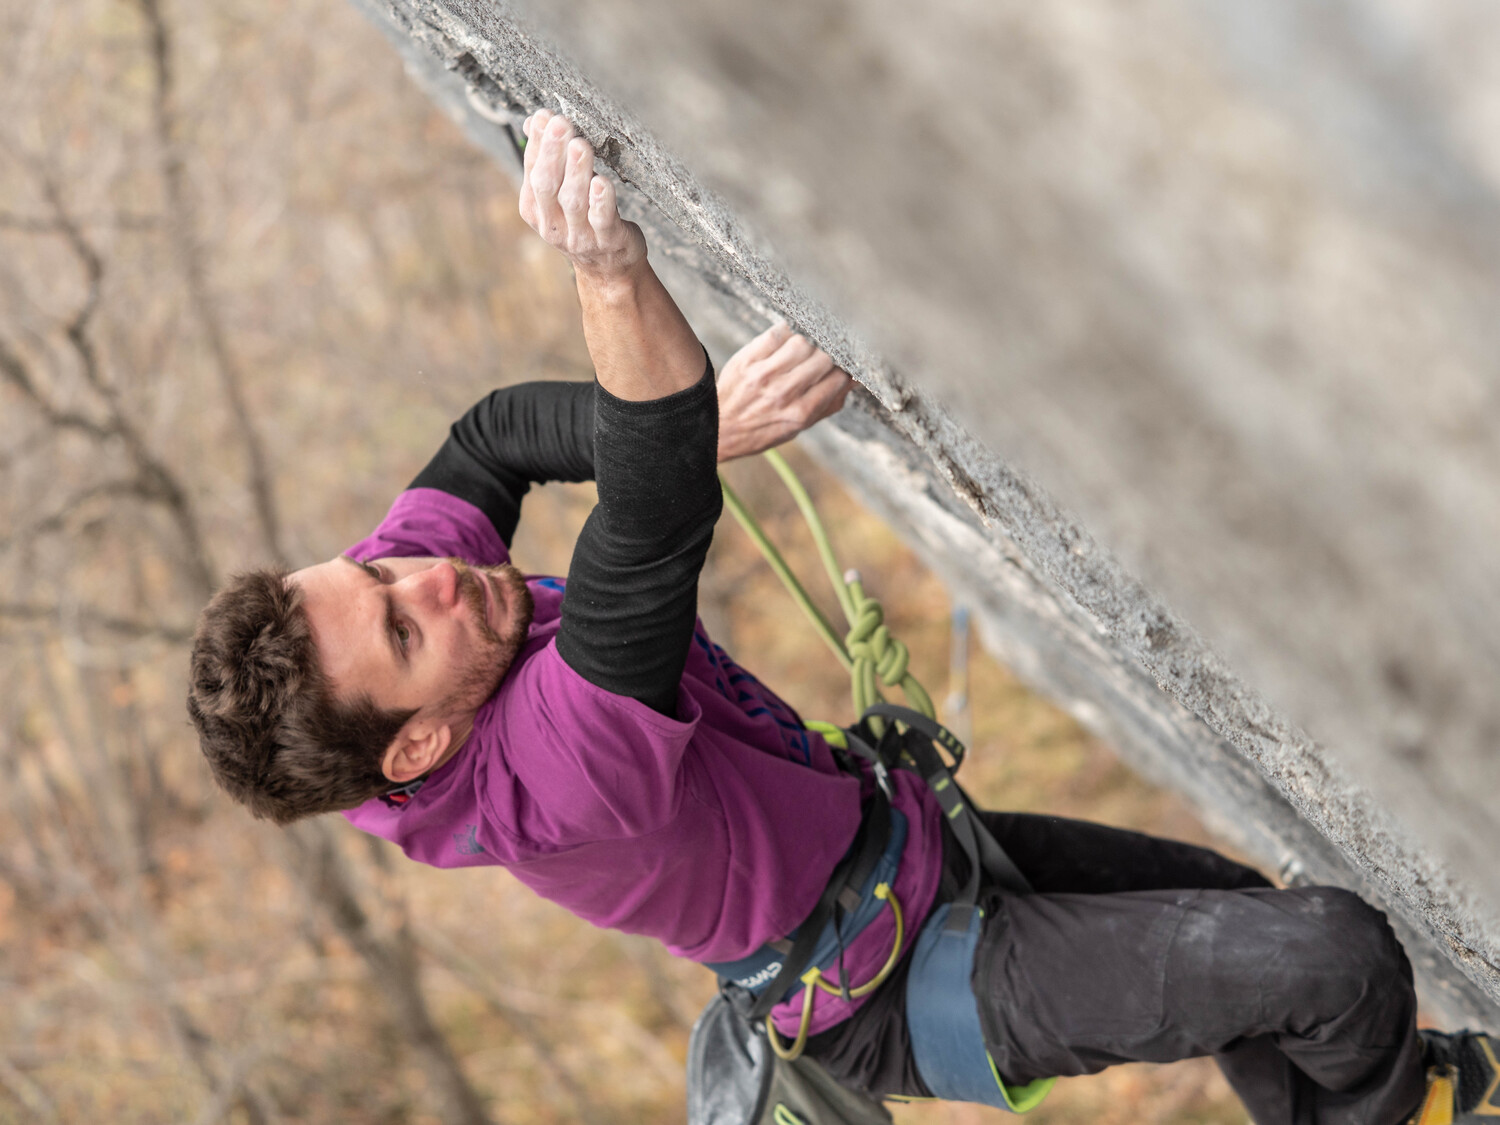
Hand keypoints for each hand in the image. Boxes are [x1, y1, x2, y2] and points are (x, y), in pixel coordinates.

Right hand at [519, 110, 645, 280]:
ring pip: (573, 201)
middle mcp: (552, 225)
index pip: (533, 171)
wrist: (608, 269)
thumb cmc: (584, 220)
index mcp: (534, 209)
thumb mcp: (559, 194)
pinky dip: (601, 201)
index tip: (544, 116)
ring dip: (577, 171)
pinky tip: (602, 182)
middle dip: (553, 152)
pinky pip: (602, 220)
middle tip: (561, 123)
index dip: (538, 143)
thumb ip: (549, 161)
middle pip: (547, 186)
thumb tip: (534, 120)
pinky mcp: (608, 241)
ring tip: (581, 145)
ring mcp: (580, 236)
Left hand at [717, 323, 854, 461]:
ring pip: (802, 342)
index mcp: (800, 413)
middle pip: (823, 358)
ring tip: (807, 345)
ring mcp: (764, 375)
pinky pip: (776, 333)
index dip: (845, 368)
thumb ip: (829, 404)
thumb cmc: (762, 429)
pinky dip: (788, 331)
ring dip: (810, 340)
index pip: (838, 379)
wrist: (719, 428)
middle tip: (826, 352)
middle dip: (830, 353)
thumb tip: (855, 380)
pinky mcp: (747, 359)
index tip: (844, 363)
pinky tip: (789, 337)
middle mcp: (783, 394)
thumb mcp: (799, 427)